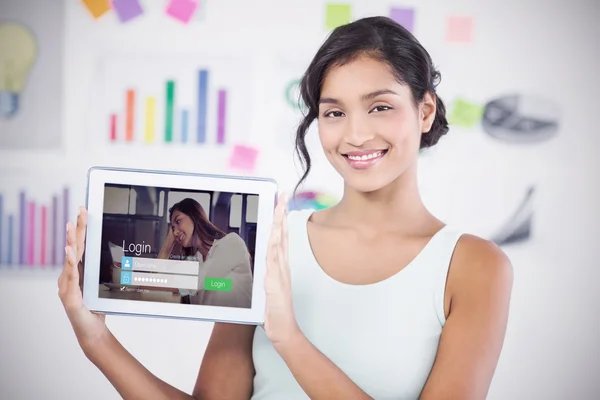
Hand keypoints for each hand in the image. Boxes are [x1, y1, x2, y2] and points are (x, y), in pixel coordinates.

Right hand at [57, 207, 108, 352]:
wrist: (93, 331)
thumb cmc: (97, 308)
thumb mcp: (103, 285)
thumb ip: (105, 272)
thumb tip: (123, 256)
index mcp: (78, 272)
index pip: (80, 246)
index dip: (81, 228)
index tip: (84, 211)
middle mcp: (69, 276)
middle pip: (74, 247)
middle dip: (77, 227)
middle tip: (80, 210)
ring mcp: (66, 286)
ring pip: (70, 259)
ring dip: (71, 241)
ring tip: (71, 226)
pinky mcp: (69, 297)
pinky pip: (70, 276)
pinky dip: (70, 262)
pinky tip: (70, 252)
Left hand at [263, 193, 301, 348]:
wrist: (282, 328)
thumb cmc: (275, 309)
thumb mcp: (269, 286)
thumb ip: (266, 272)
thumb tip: (261, 261)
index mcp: (281, 265)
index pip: (281, 237)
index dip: (281, 218)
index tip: (281, 202)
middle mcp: (282, 265)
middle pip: (283, 235)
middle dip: (282, 214)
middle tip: (283, 196)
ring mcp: (280, 273)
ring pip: (279, 243)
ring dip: (279, 225)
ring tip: (280, 208)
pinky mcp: (274, 283)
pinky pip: (273, 261)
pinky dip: (274, 246)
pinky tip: (274, 236)